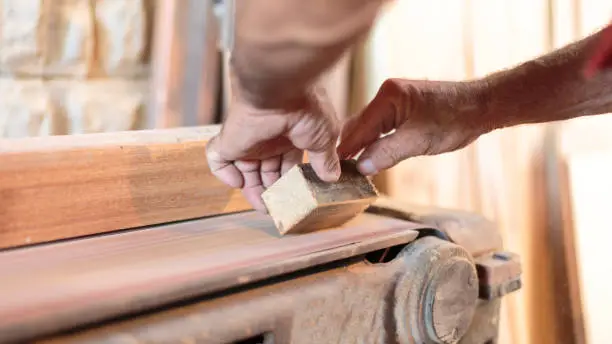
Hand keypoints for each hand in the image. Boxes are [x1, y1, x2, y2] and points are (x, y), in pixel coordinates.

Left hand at [206, 86, 341, 211]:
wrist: (280, 90)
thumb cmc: (306, 106)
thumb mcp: (324, 138)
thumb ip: (325, 160)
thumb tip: (333, 176)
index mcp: (291, 134)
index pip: (287, 163)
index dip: (289, 181)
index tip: (295, 198)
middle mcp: (269, 137)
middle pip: (266, 169)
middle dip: (271, 190)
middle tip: (276, 208)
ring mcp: (248, 139)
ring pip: (244, 170)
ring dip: (251, 189)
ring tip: (262, 207)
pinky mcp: (229, 141)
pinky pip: (218, 161)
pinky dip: (224, 175)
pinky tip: (238, 182)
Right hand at [337, 78, 491, 174]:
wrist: (481, 107)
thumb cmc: (454, 119)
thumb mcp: (419, 141)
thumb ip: (387, 153)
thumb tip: (362, 168)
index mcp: (388, 96)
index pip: (359, 127)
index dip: (345, 150)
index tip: (330, 168)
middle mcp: (387, 94)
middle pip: (360, 126)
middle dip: (350, 149)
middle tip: (336, 173)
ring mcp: (394, 100)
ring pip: (370, 127)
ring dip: (362, 147)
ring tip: (350, 169)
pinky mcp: (403, 108)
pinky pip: (381, 127)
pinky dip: (375, 142)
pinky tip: (370, 156)